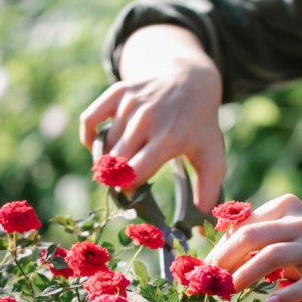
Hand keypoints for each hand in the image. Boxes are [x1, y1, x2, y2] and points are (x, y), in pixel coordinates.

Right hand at [79, 25, 224, 209]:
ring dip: (106, 160)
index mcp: (169, 139)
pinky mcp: (118, 92)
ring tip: (119, 165)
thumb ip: (209, 190)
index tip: (134, 195)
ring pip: (104, 145)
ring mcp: (131, 104)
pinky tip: (99, 146)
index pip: (134, 174)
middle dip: (115, 179)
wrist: (191, 80)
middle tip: (124, 183)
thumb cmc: (200, 125)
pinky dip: (89, 137)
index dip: (129, 190)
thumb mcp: (212, 155)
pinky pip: (89, 120)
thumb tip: (200, 221)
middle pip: (114, 163)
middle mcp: (148, 120)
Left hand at [209, 194, 301, 301]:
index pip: (245, 223)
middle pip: (253, 236)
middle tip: (210, 280)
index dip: (220, 246)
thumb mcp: (290, 236)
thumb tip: (217, 252)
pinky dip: (284, 293)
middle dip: (225, 258)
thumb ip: (260, 237)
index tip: (205, 268)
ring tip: (231, 290)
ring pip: (273, 256)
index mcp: (288, 208)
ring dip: (247, 274)